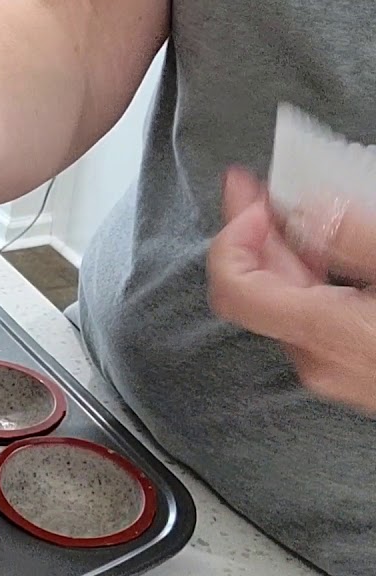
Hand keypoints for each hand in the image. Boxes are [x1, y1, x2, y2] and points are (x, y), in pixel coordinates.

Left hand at [207, 167, 375, 413]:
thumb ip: (356, 236)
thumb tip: (306, 209)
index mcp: (327, 332)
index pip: (235, 286)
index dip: (233, 233)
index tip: (253, 194)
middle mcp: (321, 360)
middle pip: (257, 290)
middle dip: (257, 231)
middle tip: (262, 185)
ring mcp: (339, 372)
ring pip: (288, 304)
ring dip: (288, 251)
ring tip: (303, 208)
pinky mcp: (360, 371)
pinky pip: (319, 319)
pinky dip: (316, 278)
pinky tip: (338, 253)